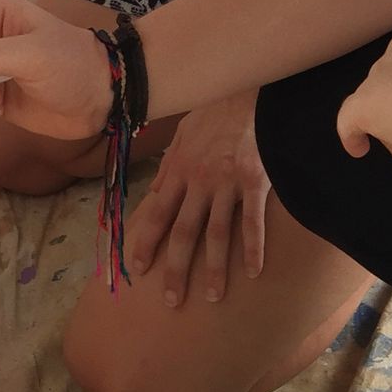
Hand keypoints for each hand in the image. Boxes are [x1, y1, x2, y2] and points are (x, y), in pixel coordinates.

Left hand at [126, 92, 269, 305]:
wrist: (248, 91)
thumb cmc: (216, 112)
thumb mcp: (184, 133)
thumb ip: (169, 164)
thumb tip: (153, 191)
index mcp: (179, 169)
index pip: (157, 212)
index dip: (146, 242)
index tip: (137, 269)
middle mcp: (199, 180)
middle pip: (183, 231)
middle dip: (175, 268)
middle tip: (171, 301)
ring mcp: (226, 182)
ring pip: (217, 232)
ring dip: (213, 267)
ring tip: (211, 297)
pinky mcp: (253, 180)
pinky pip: (253, 221)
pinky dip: (253, 248)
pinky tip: (253, 272)